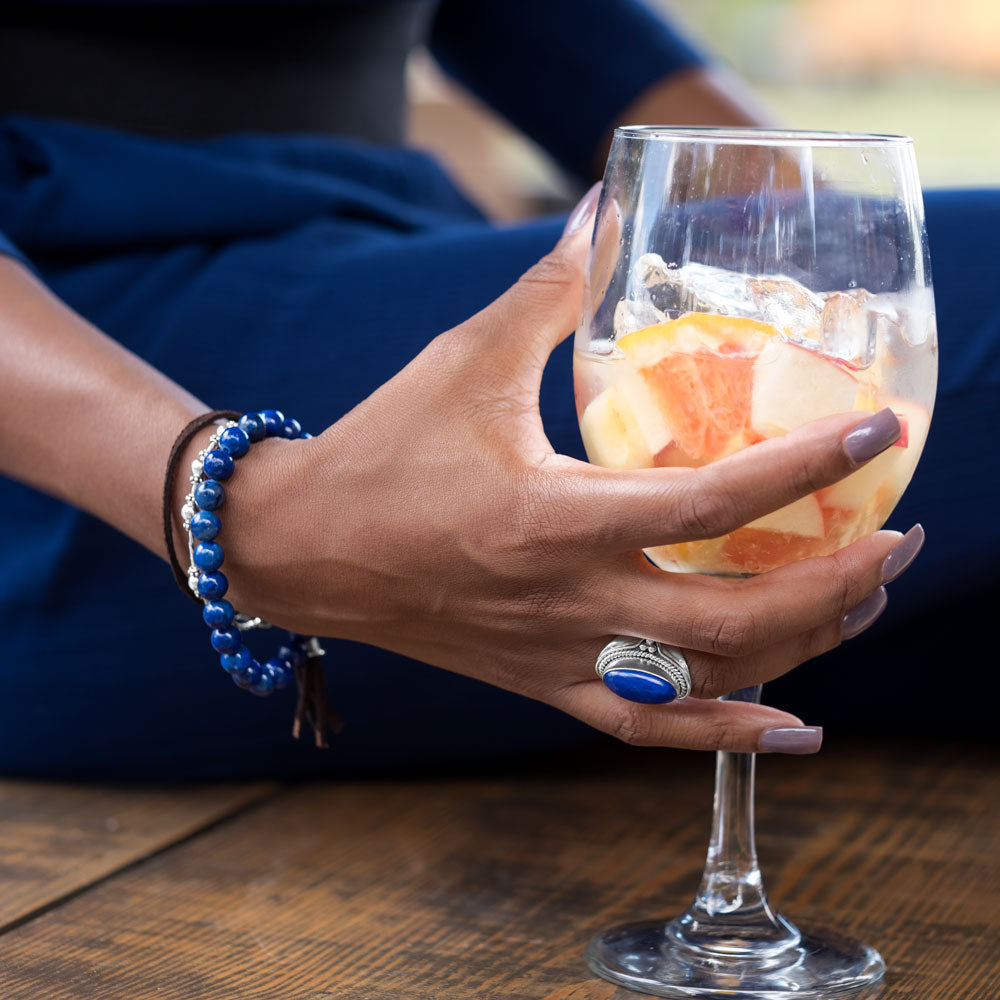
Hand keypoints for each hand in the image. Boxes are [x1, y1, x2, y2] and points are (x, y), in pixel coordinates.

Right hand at [222, 194, 918, 753]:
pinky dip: (724, 732)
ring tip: (860, 604)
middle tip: (896, 541)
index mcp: (552, 516)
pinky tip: (790, 721)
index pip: (712, 504)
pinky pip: (646, 727)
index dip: (807, 469)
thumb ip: (548, 290)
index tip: (877, 435)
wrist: (301, 547)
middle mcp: (566, 598)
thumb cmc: (380, 450)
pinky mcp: (541, 682)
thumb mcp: (466, 359)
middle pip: (734, 617)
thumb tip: (597, 210)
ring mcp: (557, 653)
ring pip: (705, 681)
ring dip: (799, 647)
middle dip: (836, 584)